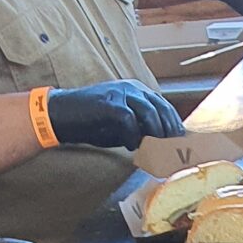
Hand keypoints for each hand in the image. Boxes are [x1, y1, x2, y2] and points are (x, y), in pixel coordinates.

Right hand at [45, 81, 182, 147]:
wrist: (60, 114)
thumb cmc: (91, 122)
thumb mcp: (121, 127)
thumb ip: (141, 131)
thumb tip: (162, 147)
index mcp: (138, 91)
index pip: (165, 108)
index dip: (175, 127)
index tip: (182, 146)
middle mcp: (132, 88)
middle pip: (162, 110)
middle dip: (171, 133)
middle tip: (175, 153)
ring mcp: (120, 93)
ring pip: (150, 114)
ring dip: (154, 136)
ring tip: (155, 153)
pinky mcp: (109, 103)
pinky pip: (129, 121)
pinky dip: (132, 137)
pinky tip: (129, 148)